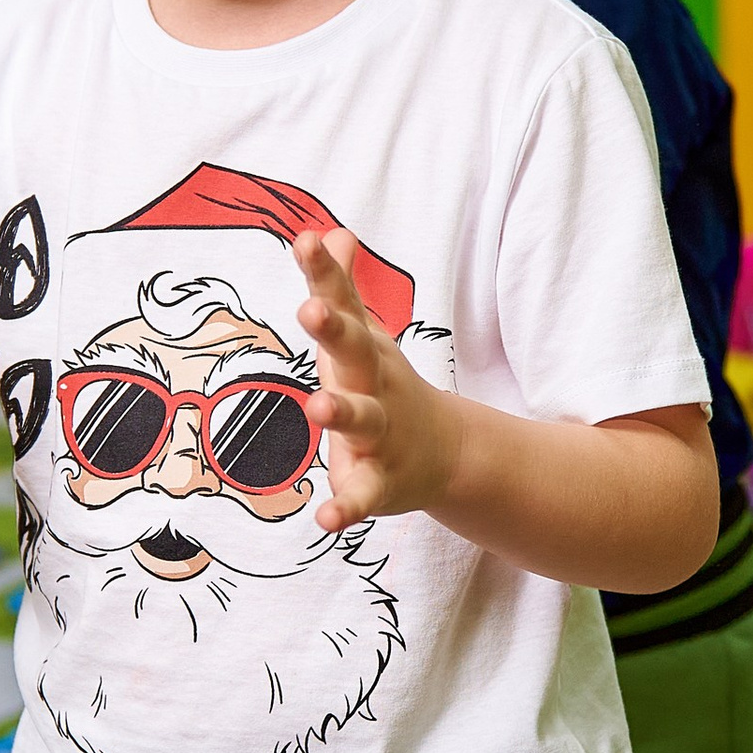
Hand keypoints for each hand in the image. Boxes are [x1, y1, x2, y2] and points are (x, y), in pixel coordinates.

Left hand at [294, 230, 458, 529]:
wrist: (447, 454)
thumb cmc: (387, 386)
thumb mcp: (366, 336)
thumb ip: (341, 287)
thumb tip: (328, 231)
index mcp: (367, 351)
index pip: (344, 304)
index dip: (324, 274)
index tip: (305, 239)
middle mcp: (377, 387)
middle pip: (356, 354)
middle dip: (335, 331)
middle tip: (311, 308)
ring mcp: (382, 435)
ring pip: (363, 421)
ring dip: (340, 412)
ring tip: (316, 406)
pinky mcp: (381, 483)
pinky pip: (363, 497)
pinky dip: (346, 509)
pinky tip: (324, 521)